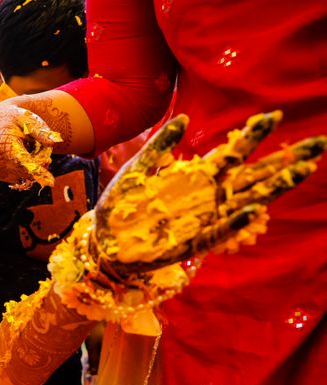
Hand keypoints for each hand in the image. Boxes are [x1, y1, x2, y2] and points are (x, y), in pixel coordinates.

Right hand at [0, 104, 60, 188]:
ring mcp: (0, 171)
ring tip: (28, 148)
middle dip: (40, 161)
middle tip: (38, 145)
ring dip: (34, 165)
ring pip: (28, 175)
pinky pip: (23, 176)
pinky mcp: (2, 176)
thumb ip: (41, 131)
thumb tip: (54, 142)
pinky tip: (22, 155)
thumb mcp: (29, 119)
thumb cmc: (16, 119)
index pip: (25, 164)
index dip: (39, 172)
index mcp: (5, 147)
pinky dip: (27, 168)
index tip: (51, 182)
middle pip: (29, 172)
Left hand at [95, 112, 325, 275]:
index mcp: (198, 177)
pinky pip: (219, 232)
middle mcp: (209, 197)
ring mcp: (204, 220)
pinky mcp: (192, 243)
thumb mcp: (138, 168)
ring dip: (275, 187)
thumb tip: (184, 119)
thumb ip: (159, 144)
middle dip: (285, 160)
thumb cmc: (122, 205)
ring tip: (304, 169)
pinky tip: (254, 209)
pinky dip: (236, 221)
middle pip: (255, 176)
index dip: (255, 137)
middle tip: (319, 144)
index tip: (274, 117)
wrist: (103, 241)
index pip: (235, 154)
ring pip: (249, 201)